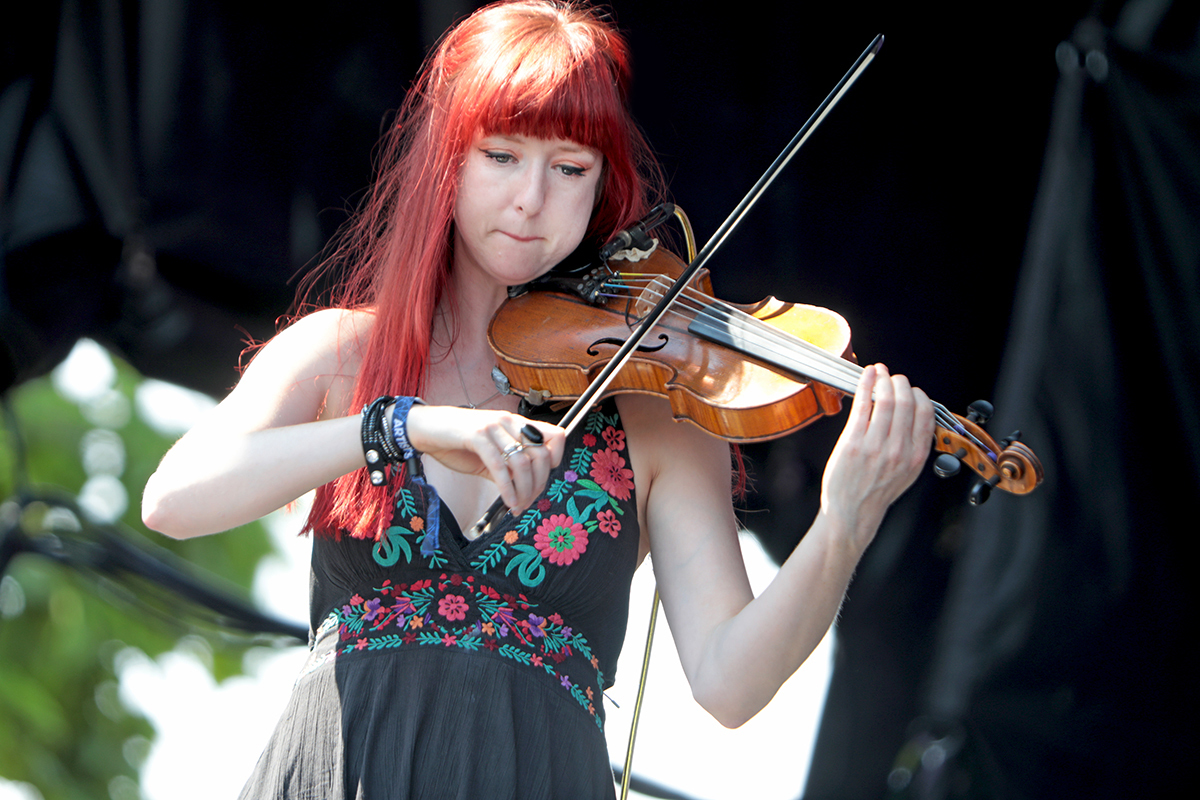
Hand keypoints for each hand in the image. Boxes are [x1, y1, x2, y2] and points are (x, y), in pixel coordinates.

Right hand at [402, 405, 565, 512]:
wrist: (428, 429)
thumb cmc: (459, 442)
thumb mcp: (491, 454)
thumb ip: (508, 467)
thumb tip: (527, 491)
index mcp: (517, 423)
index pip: (556, 436)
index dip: (556, 460)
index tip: (542, 480)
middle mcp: (509, 422)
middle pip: (541, 456)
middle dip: (538, 485)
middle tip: (528, 501)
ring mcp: (494, 427)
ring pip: (523, 462)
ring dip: (524, 491)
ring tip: (517, 505)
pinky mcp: (477, 436)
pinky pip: (499, 466)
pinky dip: (507, 488)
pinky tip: (507, 501)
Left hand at [820, 364, 934, 548]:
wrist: (852, 513)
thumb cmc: (877, 492)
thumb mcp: (907, 473)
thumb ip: (915, 446)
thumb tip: (917, 416)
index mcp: (916, 456)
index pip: (926, 413)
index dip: (919, 395)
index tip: (911, 389)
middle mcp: (899, 450)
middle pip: (906, 402)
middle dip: (900, 382)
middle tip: (894, 377)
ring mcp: (875, 446)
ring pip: (885, 399)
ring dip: (883, 379)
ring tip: (879, 372)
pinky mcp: (853, 443)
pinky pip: (863, 405)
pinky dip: (866, 384)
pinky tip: (866, 375)